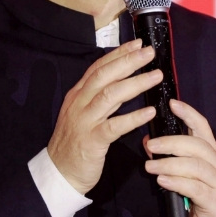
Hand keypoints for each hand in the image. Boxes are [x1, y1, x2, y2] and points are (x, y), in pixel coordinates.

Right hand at [48, 39, 160, 193]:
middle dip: (128, 61)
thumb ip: (99, 96)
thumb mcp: (83, 113)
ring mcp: (85, 121)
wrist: (59, 171)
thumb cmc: (76, 142)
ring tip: (156, 76)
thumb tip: (124, 80)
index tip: (137, 44)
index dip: (118, 54)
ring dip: (135, 84)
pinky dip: (133, 117)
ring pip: (110, 96)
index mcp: (78, 95)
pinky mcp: (92, 140)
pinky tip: (149, 112)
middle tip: (149, 52)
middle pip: (105, 76)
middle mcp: (80, 103)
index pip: (98, 68)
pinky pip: (114, 126)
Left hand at [143, 99, 215, 216]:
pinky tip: (162, 181)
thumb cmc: (195, 197)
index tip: (171, 103)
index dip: (188, 113)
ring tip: (150, 166)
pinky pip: (195, 188)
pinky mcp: (215, 201)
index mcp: (211, 153)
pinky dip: (177, 182)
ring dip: (170, 164)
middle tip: (150, 145)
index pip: (202, 127)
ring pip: (195, 166)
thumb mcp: (183, 173)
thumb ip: (171, 156)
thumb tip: (148, 141)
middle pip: (197, 145)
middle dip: (171, 142)